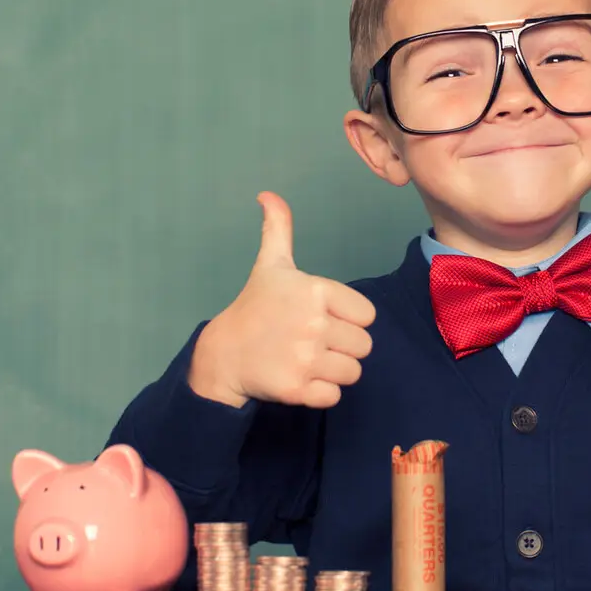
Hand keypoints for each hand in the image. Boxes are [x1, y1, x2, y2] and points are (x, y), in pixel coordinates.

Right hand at [187, 192, 376, 408]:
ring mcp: (306, 358)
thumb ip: (279, 228)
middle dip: (343, 347)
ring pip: (353, 372)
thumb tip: (268, 194)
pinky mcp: (298, 389)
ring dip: (334, 371)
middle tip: (315, 342)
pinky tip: (301, 379)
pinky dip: (322, 393)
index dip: (349, 319)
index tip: (323, 318)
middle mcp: (313, 323)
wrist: (223, 353)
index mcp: (316, 291)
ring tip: (309, 360)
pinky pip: (335, 396)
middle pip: (364, 346)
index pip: (367, 315)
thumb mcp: (270, 265)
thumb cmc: (255, 307)